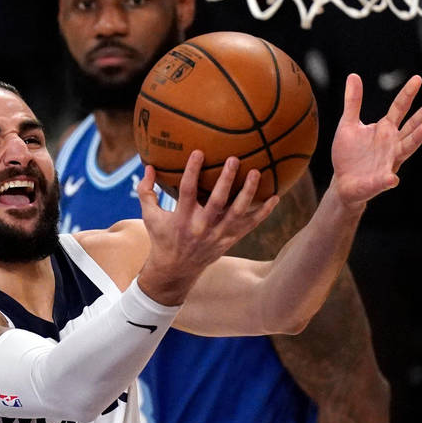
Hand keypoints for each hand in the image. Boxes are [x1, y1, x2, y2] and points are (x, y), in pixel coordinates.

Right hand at [135, 151, 278, 304]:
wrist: (176, 270)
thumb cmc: (162, 238)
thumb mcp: (149, 216)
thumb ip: (146, 191)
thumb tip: (148, 166)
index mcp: (182, 218)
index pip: (187, 191)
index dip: (192, 172)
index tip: (199, 152)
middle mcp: (202, 226)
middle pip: (217, 202)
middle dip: (226, 180)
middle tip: (234, 159)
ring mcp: (218, 235)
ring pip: (237, 213)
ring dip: (248, 193)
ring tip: (256, 172)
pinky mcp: (230, 240)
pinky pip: (250, 225)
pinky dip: (263, 212)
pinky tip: (275, 197)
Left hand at [330, 73, 421, 208]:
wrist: (343, 182)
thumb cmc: (349, 153)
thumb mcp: (348, 124)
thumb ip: (353, 102)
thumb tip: (354, 75)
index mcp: (385, 129)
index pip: (400, 108)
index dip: (407, 94)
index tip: (417, 78)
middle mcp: (392, 143)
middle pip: (412, 126)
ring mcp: (389, 162)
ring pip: (407, 149)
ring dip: (416, 139)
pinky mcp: (379, 181)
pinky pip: (385, 180)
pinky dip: (388, 179)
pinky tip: (392, 178)